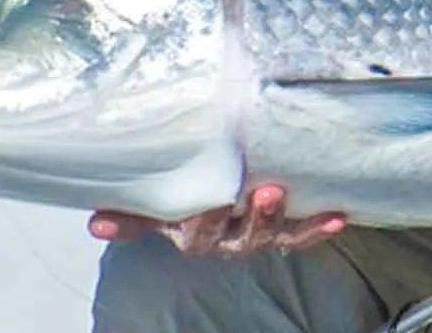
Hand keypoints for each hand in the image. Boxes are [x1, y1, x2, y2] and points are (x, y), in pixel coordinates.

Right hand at [87, 183, 347, 256]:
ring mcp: (252, 237)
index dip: (135, 226)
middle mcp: (218, 239)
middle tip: (230, 191)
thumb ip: (135, 209)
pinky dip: (317, 227)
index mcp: (185, 230)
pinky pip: (300, 235)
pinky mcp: (285, 232)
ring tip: (273, 192)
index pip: (164, 227)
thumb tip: (93, 221)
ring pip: (260, 235)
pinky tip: (337, 217)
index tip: (106, 220)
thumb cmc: (198, 196)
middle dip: (224, 214)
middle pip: (218, 234)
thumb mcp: (166, 200)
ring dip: (268, 218)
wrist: (240, 204)